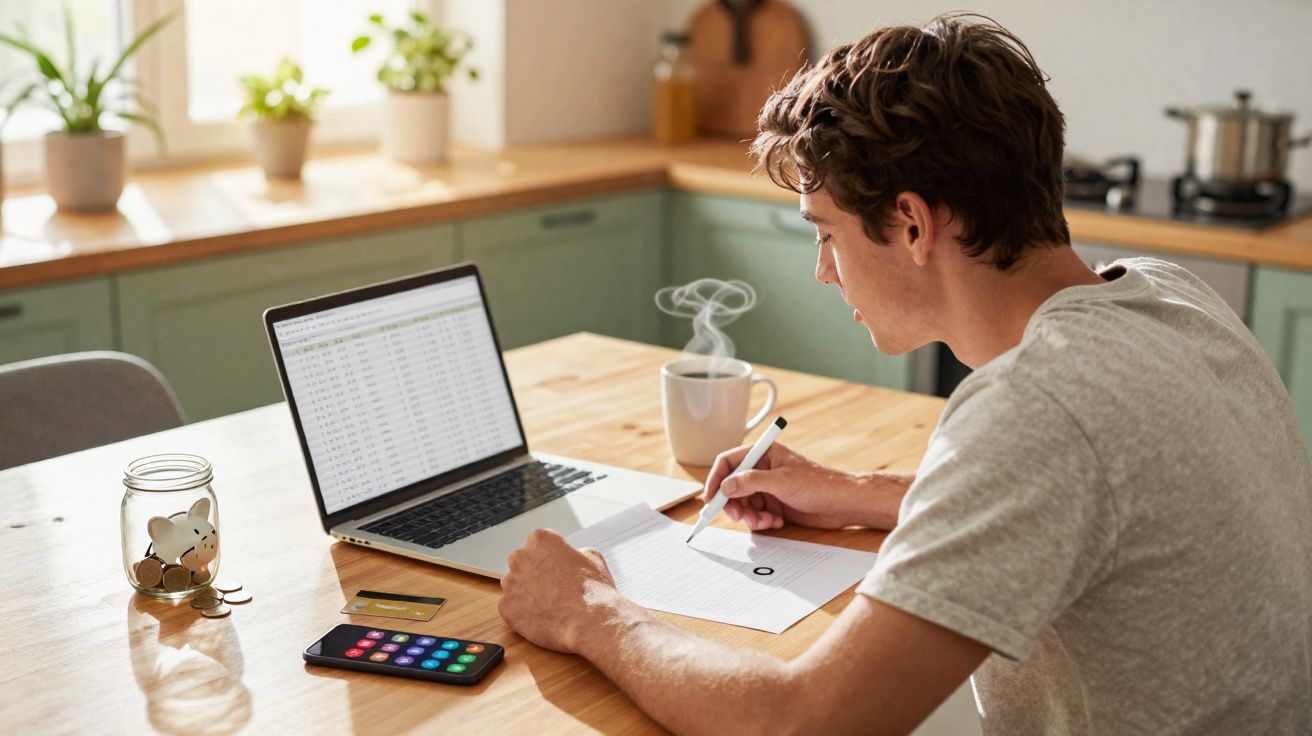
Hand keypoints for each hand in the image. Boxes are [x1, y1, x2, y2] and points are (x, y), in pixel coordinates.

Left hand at [498, 529, 618, 652]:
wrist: (589, 622)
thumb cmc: (593, 592)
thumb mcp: (594, 559)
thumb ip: (578, 552)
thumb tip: (576, 555)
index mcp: (540, 539)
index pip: (537, 545)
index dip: (548, 559)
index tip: (557, 570)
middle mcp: (520, 556)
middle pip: (521, 563)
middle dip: (533, 574)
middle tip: (552, 589)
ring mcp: (510, 582)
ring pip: (514, 587)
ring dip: (526, 594)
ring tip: (549, 607)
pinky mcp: (505, 607)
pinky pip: (511, 609)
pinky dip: (522, 615)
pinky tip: (541, 618)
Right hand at [702, 442, 868, 530]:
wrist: (842, 503)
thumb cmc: (818, 483)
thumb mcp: (781, 480)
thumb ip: (750, 482)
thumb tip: (725, 486)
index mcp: (763, 453)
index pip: (728, 462)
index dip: (716, 479)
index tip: (710, 498)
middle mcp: (762, 470)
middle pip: (732, 486)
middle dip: (733, 504)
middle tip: (739, 516)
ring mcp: (768, 488)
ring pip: (743, 504)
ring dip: (749, 516)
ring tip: (764, 521)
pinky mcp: (774, 505)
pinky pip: (755, 515)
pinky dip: (761, 522)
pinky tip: (776, 522)